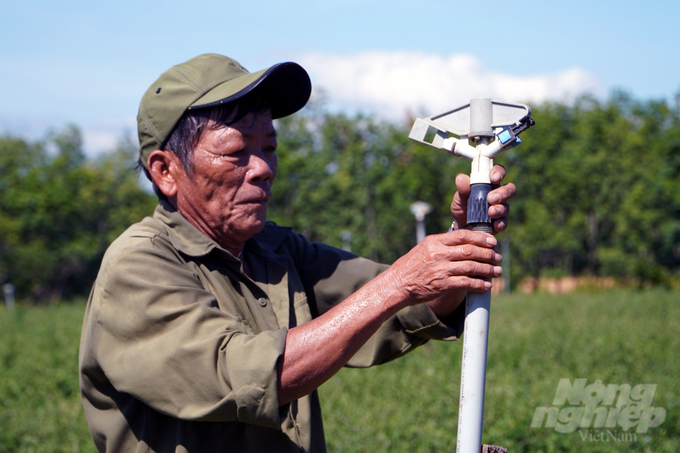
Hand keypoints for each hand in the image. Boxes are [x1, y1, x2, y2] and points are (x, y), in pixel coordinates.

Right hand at [386, 229, 502, 304]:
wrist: (397, 284)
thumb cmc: (411, 266)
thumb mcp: (424, 249)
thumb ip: (442, 245)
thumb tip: (464, 241)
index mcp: (434, 242)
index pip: (462, 235)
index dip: (480, 238)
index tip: (492, 241)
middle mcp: (438, 254)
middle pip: (470, 251)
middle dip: (488, 254)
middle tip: (498, 257)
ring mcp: (440, 269)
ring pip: (471, 267)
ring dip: (487, 270)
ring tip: (497, 271)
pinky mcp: (442, 285)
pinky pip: (466, 283)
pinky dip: (479, 284)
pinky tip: (486, 286)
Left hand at [450, 165, 515, 232]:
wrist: (461, 226)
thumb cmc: (462, 206)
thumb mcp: (459, 197)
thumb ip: (462, 189)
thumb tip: (461, 178)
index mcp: (489, 184)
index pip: (498, 172)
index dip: (499, 172)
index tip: (494, 178)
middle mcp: (498, 194)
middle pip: (510, 189)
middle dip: (503, 192)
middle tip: (491, 198)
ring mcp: (501, 208)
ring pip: (507, 206)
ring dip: (499, 209)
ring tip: (490, 212)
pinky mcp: (500, 222)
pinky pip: (504, 222)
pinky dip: (500, 223)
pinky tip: (496, 224)